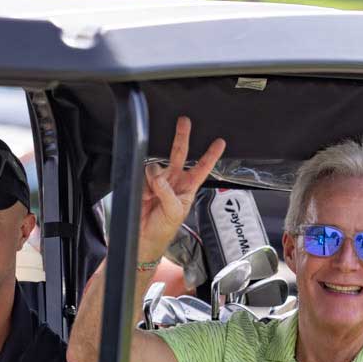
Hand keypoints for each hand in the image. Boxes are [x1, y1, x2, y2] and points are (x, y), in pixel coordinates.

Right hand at [137, 117, 226, 265]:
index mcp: (188, 189)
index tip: (220, 142)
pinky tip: (145, 195)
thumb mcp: (174, 212)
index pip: (202, 168)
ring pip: (157, 166)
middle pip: (180, 154)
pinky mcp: (143, 184)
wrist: (144, 239)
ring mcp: (159, 182)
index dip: (210, 155)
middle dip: (182, 137)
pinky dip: (144, 184)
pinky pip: (143, 175)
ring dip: (155, 176)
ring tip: (152, 194)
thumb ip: (167, 192)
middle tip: (184, 121)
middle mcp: (175, 182)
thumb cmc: (163, 230)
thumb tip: (158, 176)